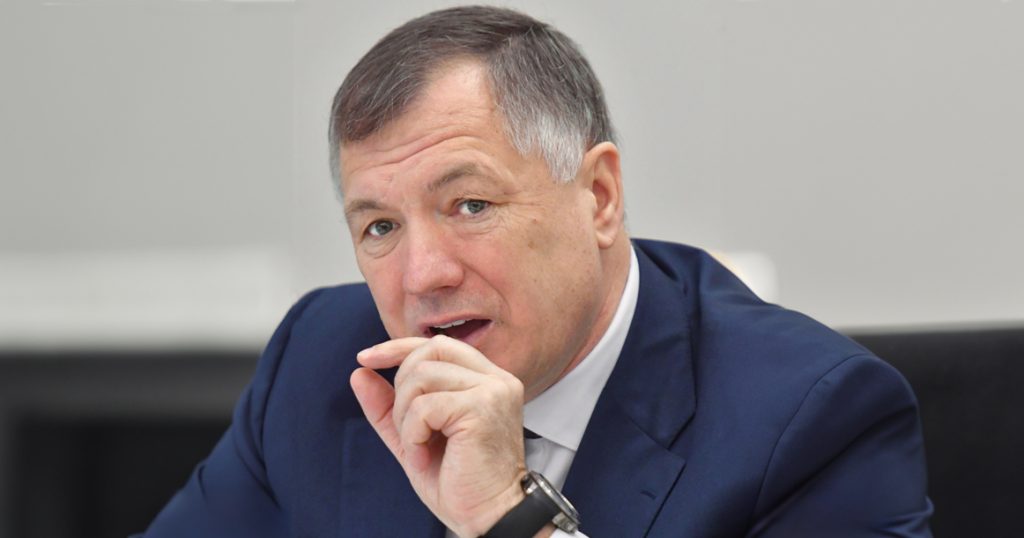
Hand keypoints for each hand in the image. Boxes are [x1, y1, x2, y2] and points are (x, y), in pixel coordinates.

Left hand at [350, 335, 527, 536]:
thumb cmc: (459, 483)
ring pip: (421, 377)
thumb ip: (389, 405)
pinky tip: (425, 454)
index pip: (436, 346)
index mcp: (487, 379)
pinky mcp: (482, 407)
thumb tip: (359, 371)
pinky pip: (424, 406)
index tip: (365, 359)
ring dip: (406, 416)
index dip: (397, 347)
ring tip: (419, 446)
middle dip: (401, 389)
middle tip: (410, 432)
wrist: (488, 518)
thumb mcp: (414, 437)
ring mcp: (493, 390)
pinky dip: (413, 433)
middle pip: (427, 352)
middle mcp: (496, 378)